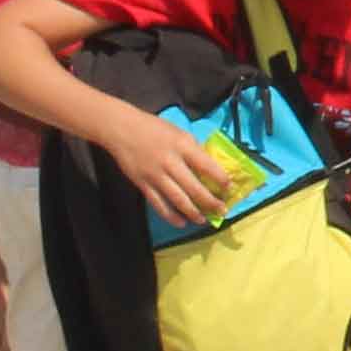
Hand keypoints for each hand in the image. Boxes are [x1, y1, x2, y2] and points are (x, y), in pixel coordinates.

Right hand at [112, 116, 238, 228]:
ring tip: (203, 220)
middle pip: (194, 188)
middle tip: (222, 210)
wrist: (121, 129)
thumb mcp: (179, 132)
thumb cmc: (153, 128)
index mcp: (183, 146)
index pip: (207, 165)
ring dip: (193, 212)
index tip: (229, 188)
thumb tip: (209, 167)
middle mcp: (171, 162)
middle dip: (210, 202)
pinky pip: (159, 204)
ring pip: (178, 200)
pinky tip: (181, 222)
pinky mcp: (143, 185)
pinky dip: (171, 216)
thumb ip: (193, 149)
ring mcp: (156, 176)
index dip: (220, 179)